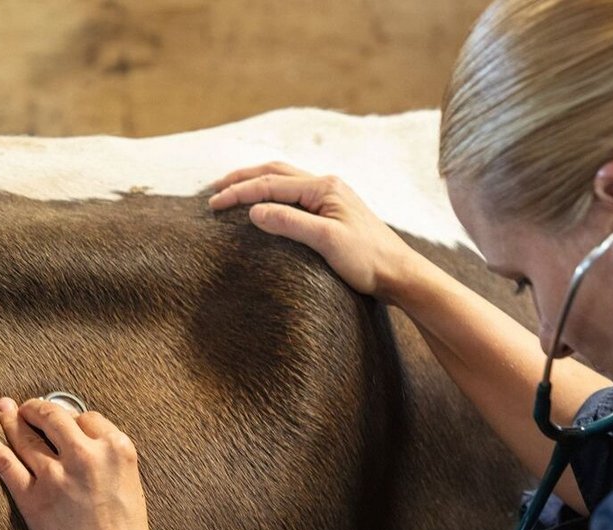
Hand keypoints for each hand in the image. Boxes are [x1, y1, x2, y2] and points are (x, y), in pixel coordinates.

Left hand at [0, 397, 156, 529]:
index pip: (87, 417)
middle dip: (38, 409)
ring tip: (4, 408)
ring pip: (26, 436)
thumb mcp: (130, 481)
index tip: (65, 423)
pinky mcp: (32, 498)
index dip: (73, 419)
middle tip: (29, 408)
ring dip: (12, 418)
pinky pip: (4, 461)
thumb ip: (106, 457)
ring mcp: (56, 476)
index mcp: (117, 448)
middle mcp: (86, 455)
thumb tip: (78, 439)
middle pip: (54, 417)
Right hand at [209, 162, 417, 302]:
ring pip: (285, 181)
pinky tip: (265, 206)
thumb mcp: (327, 241)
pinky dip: (272, 195)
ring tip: (233, 191)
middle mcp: (327, 186)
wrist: (400, 275)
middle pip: (275, 172)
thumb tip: (253, 210)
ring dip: (257, 183)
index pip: (271, 183)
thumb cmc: (369, 260)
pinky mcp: (333, 213)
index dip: (239, 192)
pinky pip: (294, 196)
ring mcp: (331, 198)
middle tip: (214, 188)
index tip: (212, 203)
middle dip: (243, 178)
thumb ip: (290, 222)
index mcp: (324, 188)